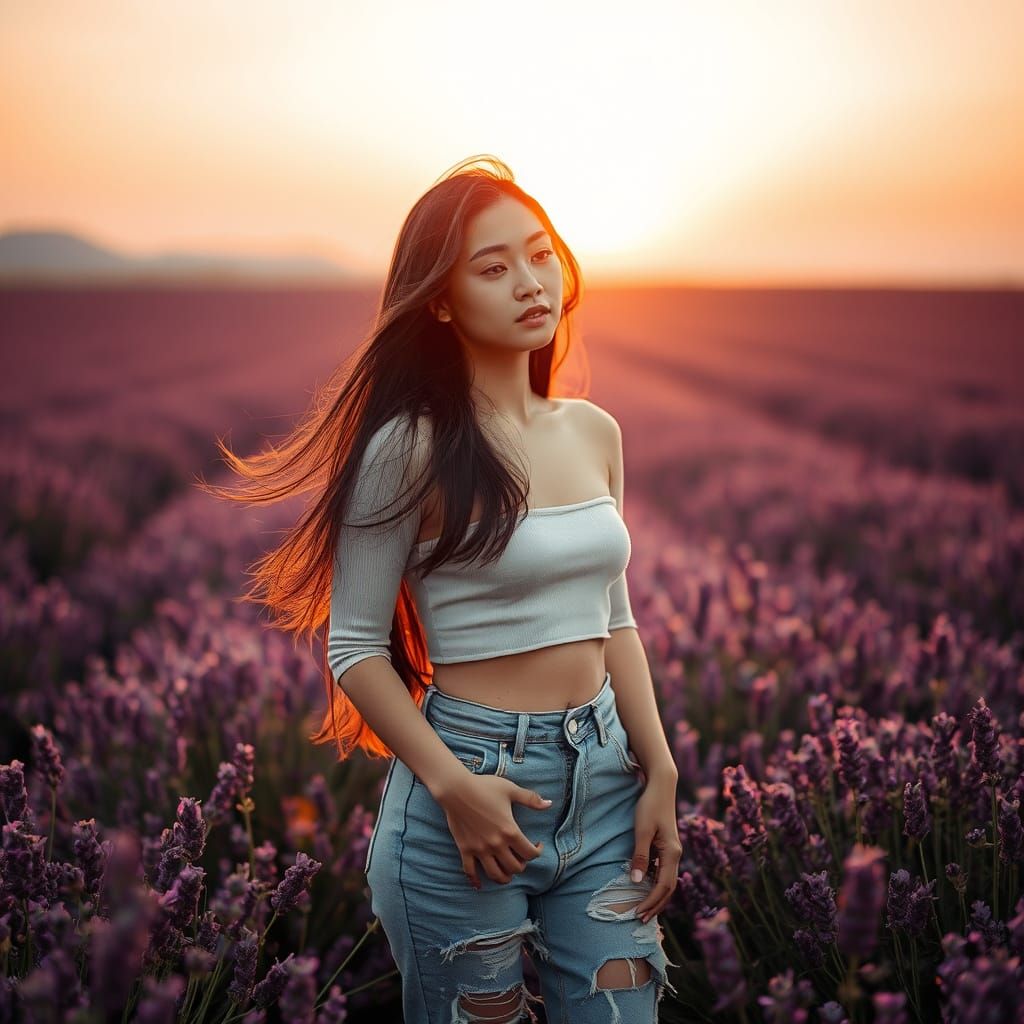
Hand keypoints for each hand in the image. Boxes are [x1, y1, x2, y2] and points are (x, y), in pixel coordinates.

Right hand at [436, 774, 550, 887]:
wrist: (456, 789)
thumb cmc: (484, 787)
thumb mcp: (510, 790)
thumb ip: (531, 799)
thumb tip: (549, 804)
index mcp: (509, 831)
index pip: (530, 853)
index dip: (538, 852)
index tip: (537, 845)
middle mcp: (496, 844)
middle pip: (515, 868)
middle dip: (522, 864)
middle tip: (520, 855)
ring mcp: (479, 849)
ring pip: (496, 874)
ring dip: (504, 876)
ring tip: (507, 870)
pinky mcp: (465, 849)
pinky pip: (470, 872)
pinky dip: (475, 881)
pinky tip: (479, 885)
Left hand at [629, 775, 681, 922]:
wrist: (661, 785)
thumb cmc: (650, 805)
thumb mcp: (642, 830)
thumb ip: (640, 856)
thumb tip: (636, 882)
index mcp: (671, 853)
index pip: (663, 886)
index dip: (651, 902)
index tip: (637, 913)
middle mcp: (675, 855)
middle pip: (668, 888)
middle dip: (655, 905)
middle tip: (641, 919)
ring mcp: (672, 850)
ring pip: (667, 881)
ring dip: (656, 897)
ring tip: (644, 910)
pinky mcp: (667, 846)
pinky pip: (663, 871)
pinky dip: (656, 884)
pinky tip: (645, 887)